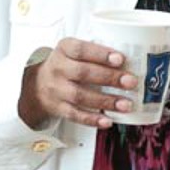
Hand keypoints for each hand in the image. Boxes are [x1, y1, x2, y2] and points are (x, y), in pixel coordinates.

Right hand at [18, 38, 137, 129]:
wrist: (37, 85)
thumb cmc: (67, 64)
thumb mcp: (74, 51)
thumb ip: (96, 52)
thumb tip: (131, 59)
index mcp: (64, 49)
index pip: (81, 49)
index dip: (101, 54)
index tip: (120, 59)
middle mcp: (58, 68)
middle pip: (84, 73)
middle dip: (110, 78)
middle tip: (131, 82)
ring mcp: (56, 90)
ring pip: (81, 96)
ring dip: (106, 101)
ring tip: (126, 104)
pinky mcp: (58, 108)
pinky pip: (75, 115)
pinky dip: (92, 119)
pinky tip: (108, 121)